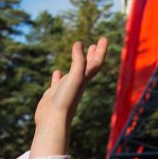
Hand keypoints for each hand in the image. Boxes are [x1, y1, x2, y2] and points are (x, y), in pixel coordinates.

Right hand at [29, 38, 108, 157]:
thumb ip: (79, 61)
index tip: (104, 38)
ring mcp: (66, 88)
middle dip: (93, 54)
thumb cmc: (66, 100)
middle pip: (88, 66)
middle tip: (95, 44)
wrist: (53, 120)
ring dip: (77, 63)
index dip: (101, 50)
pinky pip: (57, 82)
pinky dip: (58, 76)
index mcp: (84, 79)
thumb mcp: (75, 77)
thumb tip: (79, 44)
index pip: (96, 62)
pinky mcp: (54, 94)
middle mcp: (77, 83)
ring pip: (73, 73)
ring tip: (77, 54)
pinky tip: (57, 72)